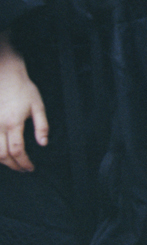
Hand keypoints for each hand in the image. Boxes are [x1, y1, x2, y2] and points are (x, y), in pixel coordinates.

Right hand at [0, 40, 46, 171]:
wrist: (5, 75)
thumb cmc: (23, 89)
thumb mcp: (38, 105)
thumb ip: (42, 126)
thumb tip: (43, 143)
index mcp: (13, 122)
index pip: (17, 150)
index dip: (24, 162)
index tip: (30, 167)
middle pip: (2, 155)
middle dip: (13, 166)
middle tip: (23, 168)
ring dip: (2, 161)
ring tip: (13, 163)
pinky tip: (2, 154)